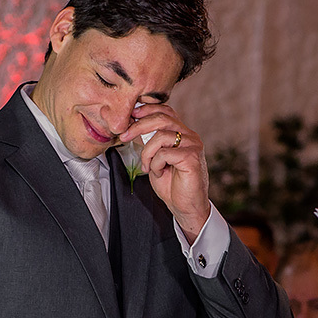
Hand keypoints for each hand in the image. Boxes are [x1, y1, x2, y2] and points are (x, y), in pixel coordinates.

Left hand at [120, 103, 210, 241]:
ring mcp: (193, 145)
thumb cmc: (172, 185)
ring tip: (148, 166)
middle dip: (138, 126)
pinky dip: (156, 163)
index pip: (166, 111)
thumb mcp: (156, 158)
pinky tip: (158, 172)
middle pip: (162, 118)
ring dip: (147, 152)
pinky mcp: (192, 157)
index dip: (147, 110)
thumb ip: (150, 142)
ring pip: (161, 135)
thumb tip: (132, 126)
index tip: (131, 116)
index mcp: (182, 133)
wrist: (186, 207)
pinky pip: (165, 153)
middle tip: (124, 136)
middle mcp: (190, 136)